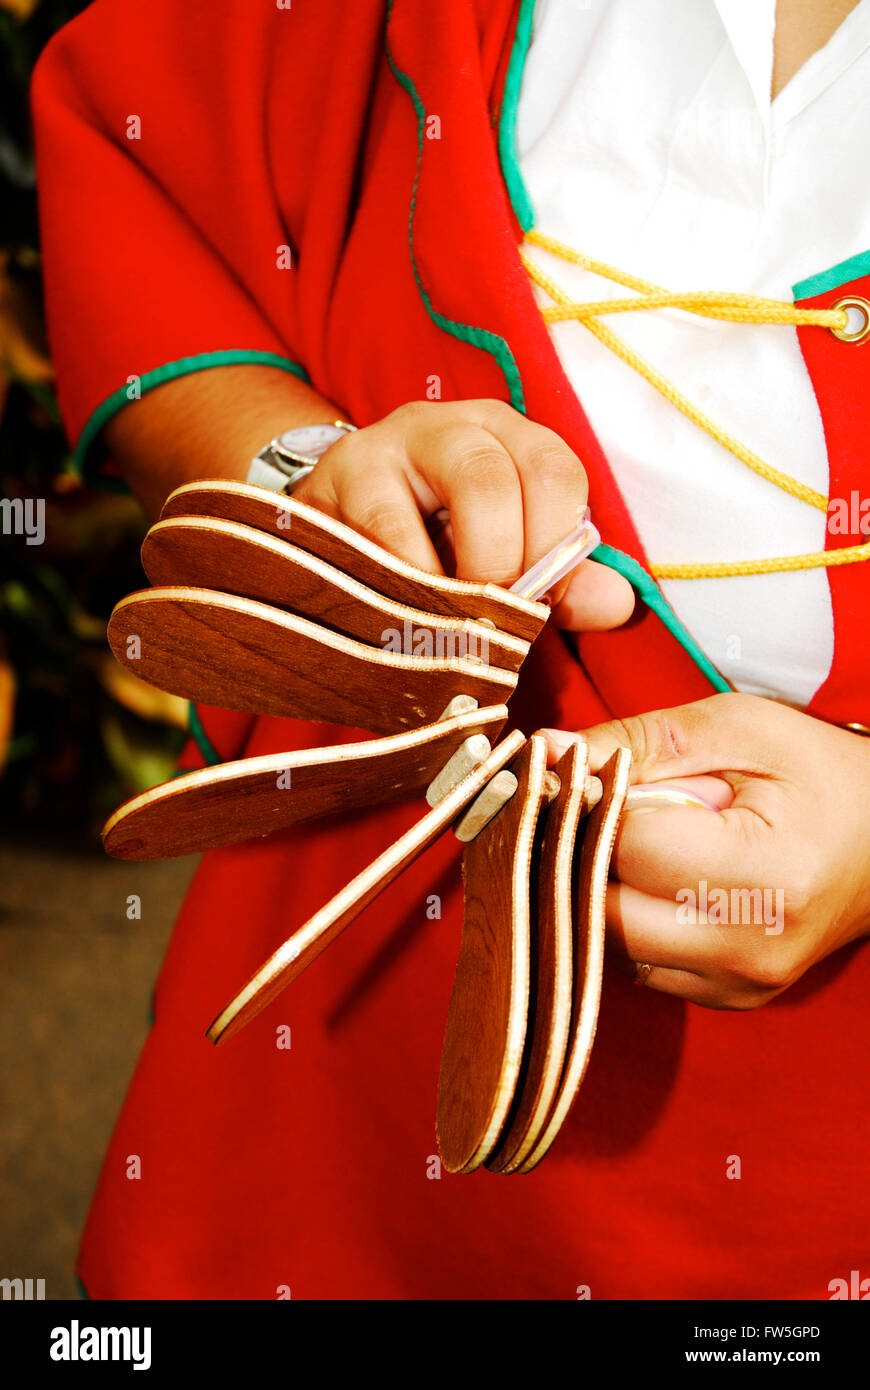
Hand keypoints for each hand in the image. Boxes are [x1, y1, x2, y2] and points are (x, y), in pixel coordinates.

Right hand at [293, 399, 633, 629]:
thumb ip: (560, 582)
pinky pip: (384, 525)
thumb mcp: (501, 556)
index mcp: (511, 438)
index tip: (540, 604)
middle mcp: (458, 424)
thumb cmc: (431, 541)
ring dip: (460, 573)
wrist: (335, 524)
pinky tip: (402, 609)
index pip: (557, 473)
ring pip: (454, 487)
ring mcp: (395, 440)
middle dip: (504, 562)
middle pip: (502, 477)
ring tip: (450, 620)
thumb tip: (617, 604)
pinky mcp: (342, 472)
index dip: (555, 547)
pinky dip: (405, 579)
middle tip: (491, 617)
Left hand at [544, 694, 869, 1008]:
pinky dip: (627, 920)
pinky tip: (651, 878)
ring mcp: (742, 984)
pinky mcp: (730, 998)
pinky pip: (638, 965)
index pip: (627, 850)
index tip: (577, 773)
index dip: (591, 804)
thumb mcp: (739, 728)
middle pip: (606, 913)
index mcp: (767, 877)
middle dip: (584, 854)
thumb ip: (638, 739)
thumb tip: (548, 750)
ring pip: (611, 946)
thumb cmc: (824, 774)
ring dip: (599, 891)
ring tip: (629, 839)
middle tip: (590, 806)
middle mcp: (753, 949)